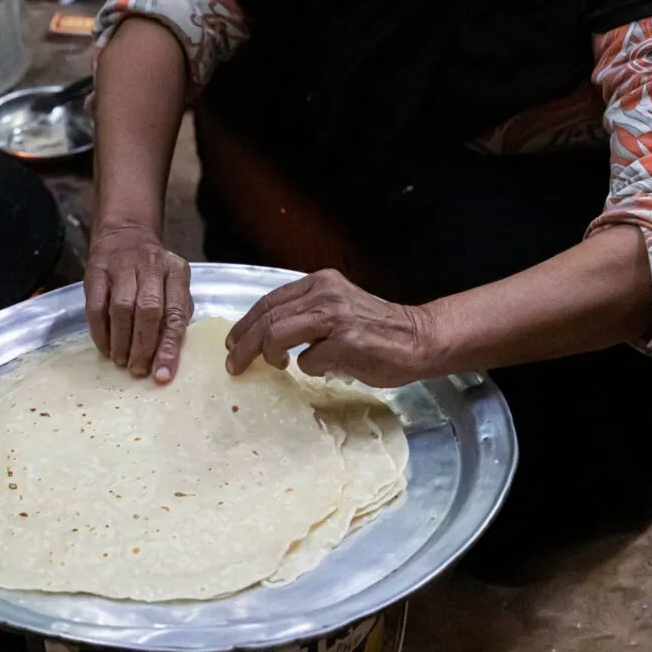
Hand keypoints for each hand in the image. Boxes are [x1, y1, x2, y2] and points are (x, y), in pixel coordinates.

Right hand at [84, 224, 192, 381]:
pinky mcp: (96, 271)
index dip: (169, 348)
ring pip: (122, 309)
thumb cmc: (154, 273)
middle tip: (137, 370)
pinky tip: (105, 347)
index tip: (162, 375)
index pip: (176, 314)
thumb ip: (175, 315)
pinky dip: (100, 332)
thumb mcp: (173, 286)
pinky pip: (96, 307)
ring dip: (121, 341)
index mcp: (176, 271)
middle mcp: (151, 265)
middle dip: (143, 346)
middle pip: (148, 310)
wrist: (124, 236)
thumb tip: (167, 357)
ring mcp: (121, 266)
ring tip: (121, 360)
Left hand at [225, 269, 441, 387]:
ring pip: (278, 334)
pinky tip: (325, 368)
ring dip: (266, 355)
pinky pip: (309, 360)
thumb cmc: (376, 330)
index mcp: (319, 283)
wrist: (419, 339)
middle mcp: (325, 294)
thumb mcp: (336, 308)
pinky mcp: (346, 342)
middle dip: (243, 344)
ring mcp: (335, 316)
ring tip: (271, 366)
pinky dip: (309, 369)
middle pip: (267, 318)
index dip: (244, 324)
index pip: (269, 300)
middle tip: (234, 365)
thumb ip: (306, 315)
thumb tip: (266, 337)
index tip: (232, 344)